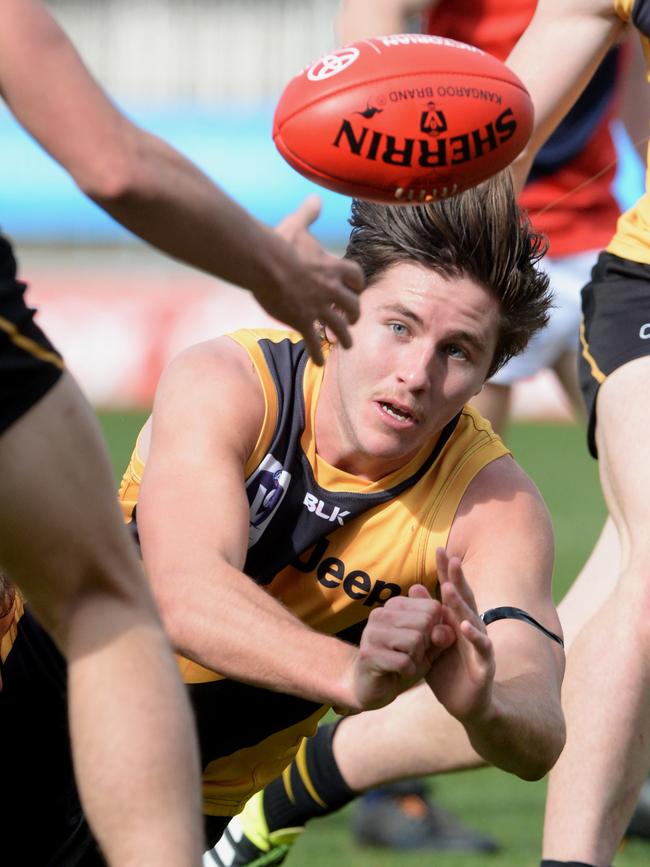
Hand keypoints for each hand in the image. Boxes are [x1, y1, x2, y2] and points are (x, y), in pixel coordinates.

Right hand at [257, 196, 363, 363]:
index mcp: (333, 266)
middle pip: (354, 305)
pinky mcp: (303, 321)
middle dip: (354, 314)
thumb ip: (309, 213)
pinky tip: (319, 363)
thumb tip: (315, 198)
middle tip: (351, 320)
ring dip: (345, 337)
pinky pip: (315, 341)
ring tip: (346, 345)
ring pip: (340, 327)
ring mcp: (318, 307)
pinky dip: (318, 353)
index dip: (357, 285)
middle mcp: (331, 289)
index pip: (356, 277)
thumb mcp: (297, 224)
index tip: (355, 289)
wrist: (264, 262)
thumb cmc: (280, 242)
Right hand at [341, 584, 451, 712]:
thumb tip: (448, 630)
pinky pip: (404, 662)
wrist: (372, 688)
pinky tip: (397, 672)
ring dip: (416, 659)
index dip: (436, 629)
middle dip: (426, 645)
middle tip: (411, 655)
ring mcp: (372, 632)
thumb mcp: (428, 648)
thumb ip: (441, 636)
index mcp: (395, 605)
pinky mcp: (368, 654)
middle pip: (425, 622)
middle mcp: (380, 613)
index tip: (422, 642)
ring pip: (415, 640)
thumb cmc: (402, 663)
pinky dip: (408, 672)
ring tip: (404, 663)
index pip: (432, 607)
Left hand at [425, 548, 495, 722]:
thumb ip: (424, 617)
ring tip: (449, 588)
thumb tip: (414, 586)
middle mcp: (471, 628)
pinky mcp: (484, 664)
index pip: (452, 592)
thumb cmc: (450, 672)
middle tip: (449, 558)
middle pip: (464, 599)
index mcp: (457, 622)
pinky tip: (465, 625)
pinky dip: (474, 636)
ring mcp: (479, 645)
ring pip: (471, 620)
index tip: (438, 549)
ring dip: (461, 604)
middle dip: (456, 579)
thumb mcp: (431, 642)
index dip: (446, 572)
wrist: (468, 706)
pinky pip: (481, 648)